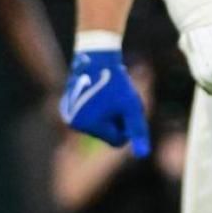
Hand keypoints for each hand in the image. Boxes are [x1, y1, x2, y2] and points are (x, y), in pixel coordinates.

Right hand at [59, 34, 149, 156]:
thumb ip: (137, 130)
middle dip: (116, 121)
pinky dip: (97, 108)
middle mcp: (74, 124)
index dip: (127, 127)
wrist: (96, 58)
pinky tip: (98, 93)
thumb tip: (143, 154)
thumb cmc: (116, 83)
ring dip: (108, 115)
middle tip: (118, 100)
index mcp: (89, 126)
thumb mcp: (132, 106)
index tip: (128, 110)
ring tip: (108, 95)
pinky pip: (89, 116)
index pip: (117, 141)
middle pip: (106, 134)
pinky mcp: (67, 107)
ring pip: (98, 125)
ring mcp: (69, 115)